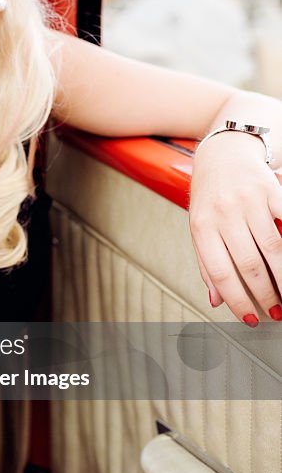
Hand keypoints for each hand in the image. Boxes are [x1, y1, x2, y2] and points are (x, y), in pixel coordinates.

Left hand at [188, 133, 281, 324]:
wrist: (222, 154)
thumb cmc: (210, 196)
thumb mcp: (199, 228)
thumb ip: (206, 264)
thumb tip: (215, 300)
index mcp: (202, 226)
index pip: (221, 272)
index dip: (237, 299)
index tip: (251, 318)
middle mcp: (224, 213)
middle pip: (250, 263)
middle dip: (266, 293)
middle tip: (276, 311)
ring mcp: (248, 200)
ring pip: (272, 247)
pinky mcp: (270, 189)